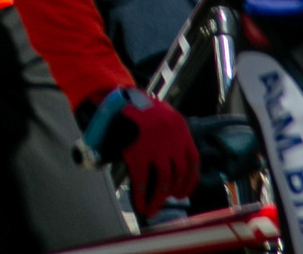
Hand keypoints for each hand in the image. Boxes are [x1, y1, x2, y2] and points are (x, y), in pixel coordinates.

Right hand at [81, 86, 196, 218]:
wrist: (109, 97)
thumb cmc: (132, 106)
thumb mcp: (157, 114)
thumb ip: (167, 135)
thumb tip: (171, 165)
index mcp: (179, 126)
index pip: (193, 160)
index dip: (190, 180)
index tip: (184, 191)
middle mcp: (172, 136)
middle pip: (179, 172)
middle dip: (175, 190)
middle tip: (169, 199)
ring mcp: (155, 145)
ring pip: (164, 180)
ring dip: (159, 198)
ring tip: (153, 207)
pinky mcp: (138, 152)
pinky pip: (143, 180)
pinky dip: (142, 195)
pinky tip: (140, 204)